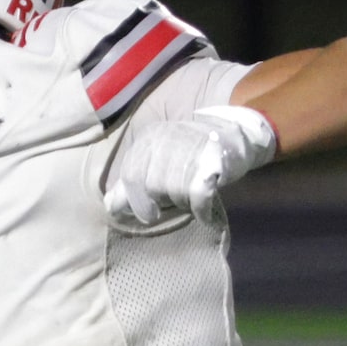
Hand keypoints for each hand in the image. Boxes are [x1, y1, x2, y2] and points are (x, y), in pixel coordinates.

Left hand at [105, 105, 276, 229]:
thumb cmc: (190, 154)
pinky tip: (204, 213)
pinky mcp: (213, 161)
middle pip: (150, 187)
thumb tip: (110, 206)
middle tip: (173, 201)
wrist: (235, 132)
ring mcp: (190, 148)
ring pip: (173, 193)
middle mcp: (166, 139)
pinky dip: (201, 210)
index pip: (130, 176)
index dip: (135, 200)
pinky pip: (199, 197)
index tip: (150, 209)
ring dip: (182, 204)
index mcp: (149, 138)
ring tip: (192, 196)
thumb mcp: (157, 162)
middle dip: (159, 203)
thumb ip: (133, 183)